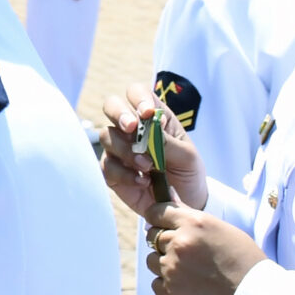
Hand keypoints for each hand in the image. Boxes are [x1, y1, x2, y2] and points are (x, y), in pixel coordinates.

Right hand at [100, 86, 208, 213]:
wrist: (184, 202)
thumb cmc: (187, 172)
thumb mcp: (187, 157)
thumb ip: (168, 141)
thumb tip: (150, 128)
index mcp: (153, 117)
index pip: (137, 93)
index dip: (138, 98)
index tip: (147, 113)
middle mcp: (132, 129)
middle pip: (111, 106)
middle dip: (119, 114)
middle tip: (132, 129)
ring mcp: (119, 149)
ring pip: (107, 136)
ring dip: (126, 151)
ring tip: (148, 167)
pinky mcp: (112, 171)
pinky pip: (107, 166)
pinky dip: (125, 174)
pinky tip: (142, 182)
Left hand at [144, 202, 263, 294]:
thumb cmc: (245, 262)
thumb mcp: (222, 230)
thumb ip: (192, 219)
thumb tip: (169, 206)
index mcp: (193, 224)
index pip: (157, 212)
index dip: (158, 218)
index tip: (160, 223)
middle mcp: (179, 244)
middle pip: (154, 236)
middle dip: (166, 242)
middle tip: (187, 253)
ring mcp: (172, 269)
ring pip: (152, 260)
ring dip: (165, 263)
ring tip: (190, 271)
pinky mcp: (170, 293)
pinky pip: (156, 283)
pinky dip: (168, 284)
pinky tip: (188, 286)